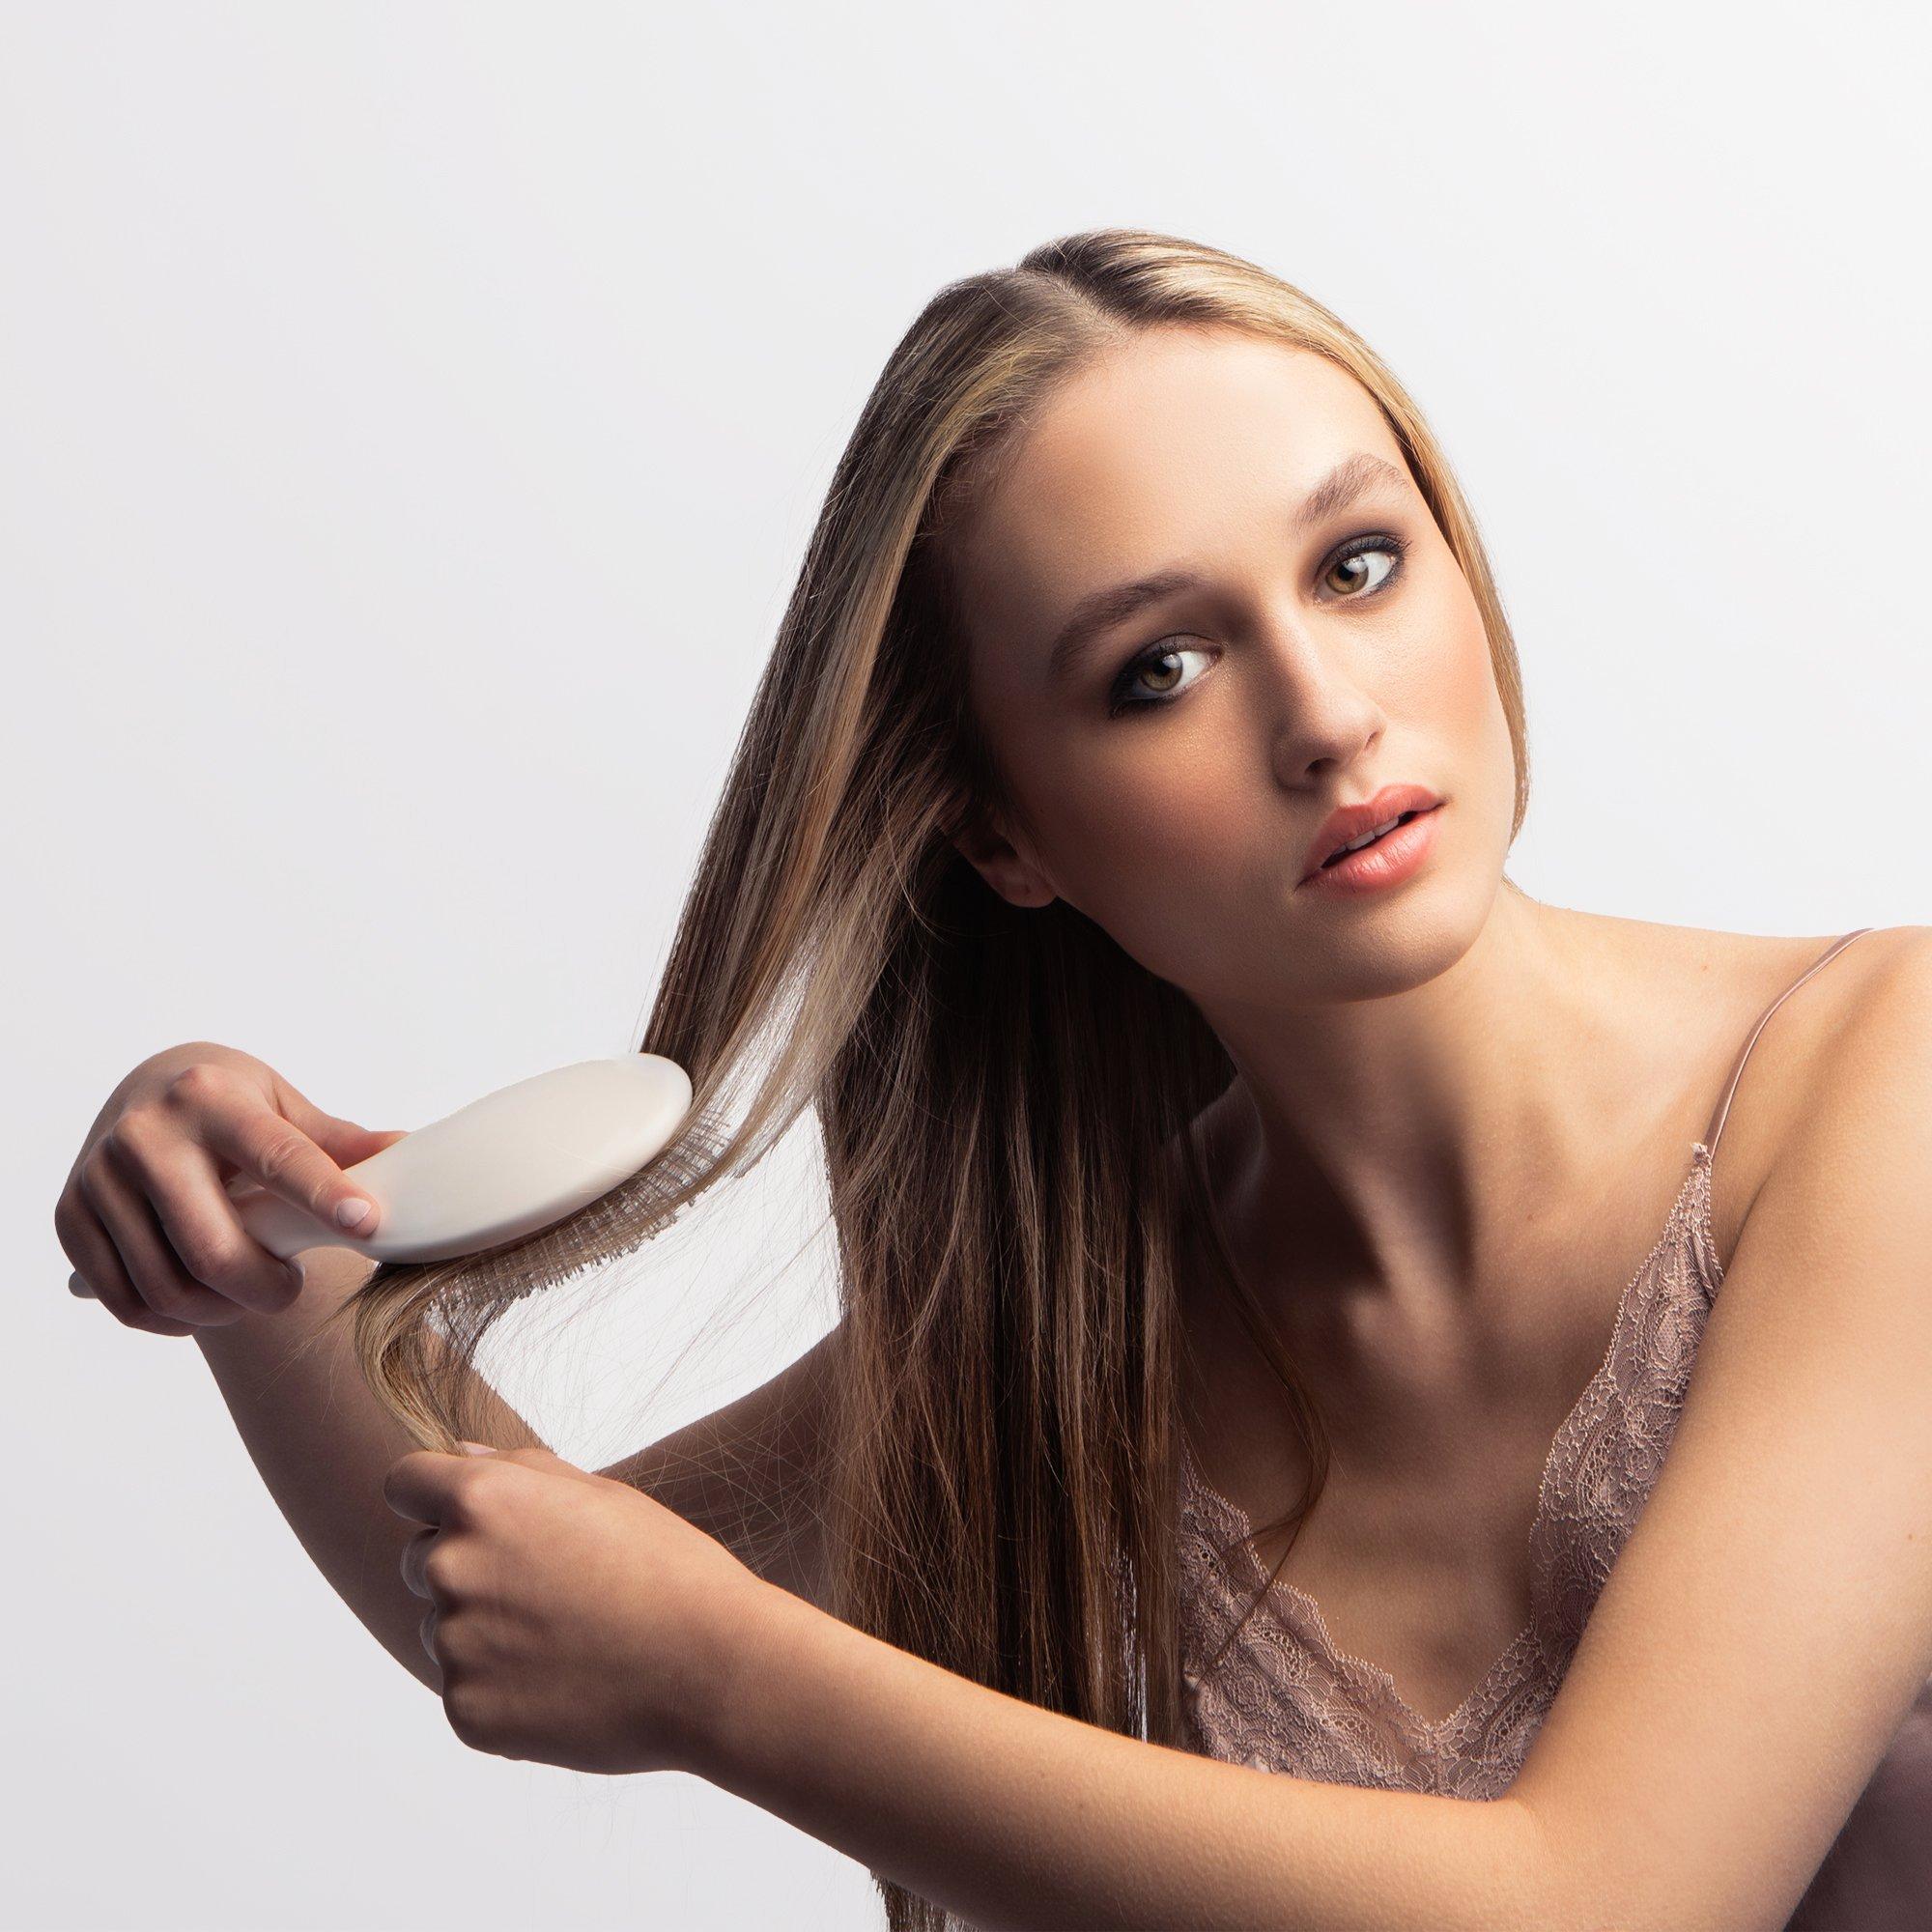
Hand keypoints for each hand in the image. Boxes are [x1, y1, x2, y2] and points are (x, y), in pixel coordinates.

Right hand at [56, 1039, 407, 1333]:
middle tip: (291, 1288)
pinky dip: (176, 1320)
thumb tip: (410, 1152)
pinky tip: (206, 1303)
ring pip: (169, 1286)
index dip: (323, 1195)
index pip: (276, 1156)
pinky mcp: (70, 1217)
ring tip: (253, 1291)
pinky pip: (128, 1301)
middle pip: (213, 1248)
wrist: (147, 1088)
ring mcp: (99, 1178)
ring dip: (225, 1310)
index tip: (369, 1224)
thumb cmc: (231, 1102)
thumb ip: (338, 1140)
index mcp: (210, 1098)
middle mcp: (145, 1134)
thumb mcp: (283, 1104)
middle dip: (266, 1288)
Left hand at [384, 1443, 770, 1776]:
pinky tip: (569, 1682)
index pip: (404, 1483)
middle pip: (419, 1560)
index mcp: (483, 1501)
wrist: (711, 1668)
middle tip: (550, 1588)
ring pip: (445, 1628)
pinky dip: (505, 1688)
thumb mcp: (602, 1495)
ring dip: (487, 1630)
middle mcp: (452, 1567)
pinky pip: (467, 1688)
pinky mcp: (466, 1711)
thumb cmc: (667, 1568)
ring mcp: (454, 1645)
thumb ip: (518, 1470)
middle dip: (469, 1567)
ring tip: (570, 1639)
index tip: (472, 1518)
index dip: (432, 1497)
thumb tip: (457, 1458)